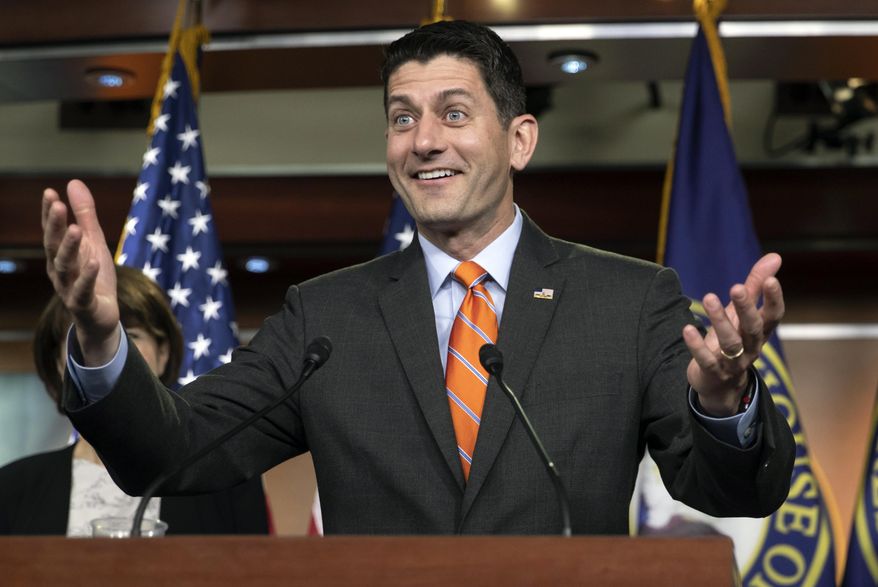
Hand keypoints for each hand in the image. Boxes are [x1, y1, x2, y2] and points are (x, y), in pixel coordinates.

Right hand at [42, 179, 119, 364]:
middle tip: (57, 205)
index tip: (49, 192)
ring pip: (65, 267)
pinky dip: (87, 276)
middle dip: (54, 226)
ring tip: (76, 229)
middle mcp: (59, 270)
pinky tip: (93, 262)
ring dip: (69, 248)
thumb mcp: (94, 242)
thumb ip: (85, 215)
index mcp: (60, 255)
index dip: (48, 214)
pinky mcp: (83, 304)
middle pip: (53, 246)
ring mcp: (68, 288)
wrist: (101, 317)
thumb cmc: (94, 277)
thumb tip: (73, 182)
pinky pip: (83, 290)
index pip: (51, 231)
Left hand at [683, 253, 784, 416]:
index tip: (771, 279)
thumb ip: (755, 286)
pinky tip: (687, 328)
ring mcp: (733, 362)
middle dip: (746, 308)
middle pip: (753, 328)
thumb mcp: (743, 313)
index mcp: (761, 332)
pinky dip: (697, 345)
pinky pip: (707, 360)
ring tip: (709, 298)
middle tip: (736, 287)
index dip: (774, 299)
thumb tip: (775, 256)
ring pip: (730, 343)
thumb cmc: (735, 339)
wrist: (721, 385)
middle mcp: (751, 348)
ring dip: (719, 320)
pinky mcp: (713, 372)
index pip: (774, 316)